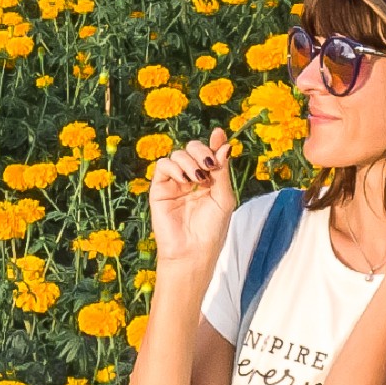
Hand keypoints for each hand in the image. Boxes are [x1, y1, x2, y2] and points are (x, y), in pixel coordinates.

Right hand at [147, 127, 240, 263]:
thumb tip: (226, 144)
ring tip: (197, 180)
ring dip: (190, 161)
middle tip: (209, 166)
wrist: (193, 251)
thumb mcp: (224, 197)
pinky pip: (163, 165)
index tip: (219, 133)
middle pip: (192, 149)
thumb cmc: (212, 229)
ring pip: (178, 154)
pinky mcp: (159, 189)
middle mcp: (191, 179)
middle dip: (202, 151)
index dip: (214, 142)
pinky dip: (174, 167)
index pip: (210, 154)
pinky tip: (184, 181)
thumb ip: (222, 170)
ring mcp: (174, 183)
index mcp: (209, 181)